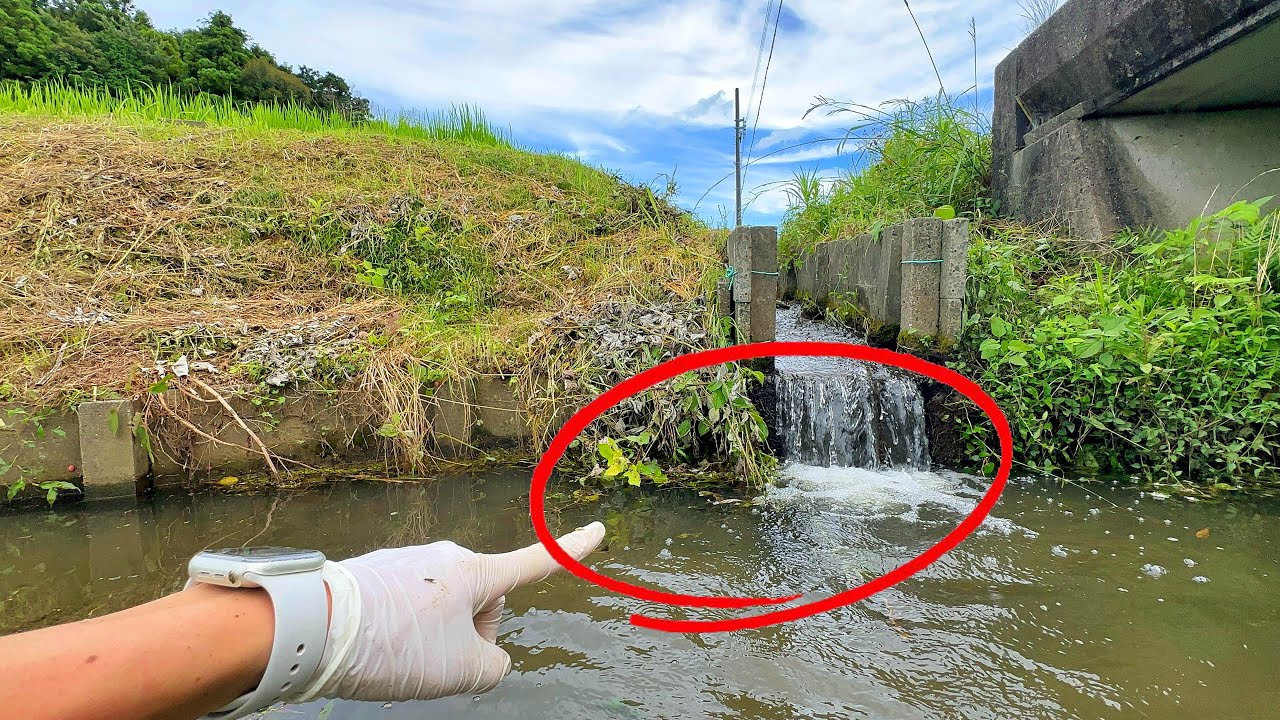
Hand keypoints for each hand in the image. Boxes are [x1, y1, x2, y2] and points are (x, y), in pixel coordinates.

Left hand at [292, 522, 604, 703]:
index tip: (597, 528)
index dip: (570, 550)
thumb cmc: (397, 645)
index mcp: (476, 573)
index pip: (534, 564)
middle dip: (468, 636)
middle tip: (435, 662)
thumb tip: (486, 658)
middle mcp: (445, 558)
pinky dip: (400, 633)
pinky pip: (407, 609)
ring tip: (395, 657)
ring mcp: (409, 563)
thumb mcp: (463, 671)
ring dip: (430, 638)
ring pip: (441, 611)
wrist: (315, 625)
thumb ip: (494, 667)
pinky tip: (373, 648)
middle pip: (480, 606)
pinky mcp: (377, 574)